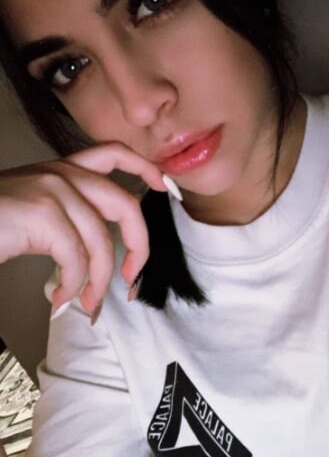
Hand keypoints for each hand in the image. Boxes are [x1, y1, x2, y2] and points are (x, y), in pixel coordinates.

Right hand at [0, 142, 166, 315]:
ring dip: (97, 282)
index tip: (165, 187)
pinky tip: (58, 296)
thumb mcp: (36, 213)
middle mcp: (61, 173)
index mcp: (62, 170)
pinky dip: (71, 285)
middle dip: (138, 246)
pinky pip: (76, 259)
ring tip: (84, 303)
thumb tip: (104, 257)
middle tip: (132, 279)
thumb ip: (71, 219)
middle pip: (124, 205)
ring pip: (99, 242)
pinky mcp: (41, 213)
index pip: (113, 154)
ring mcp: (51, 190)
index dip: (144, 167)